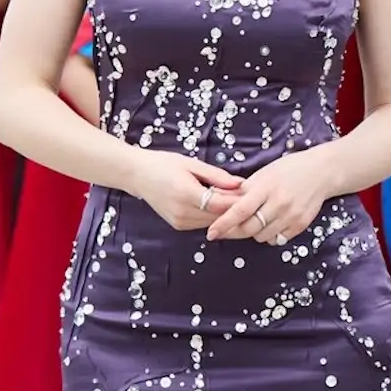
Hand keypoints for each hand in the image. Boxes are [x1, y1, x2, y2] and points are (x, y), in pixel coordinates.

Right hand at [128, 149, 245, 232]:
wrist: (137, 175)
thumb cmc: (164, 164)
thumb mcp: (192, 164)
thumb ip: (217, 176)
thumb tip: (241, 184)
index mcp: (186, 194)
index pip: (220, 204)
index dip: (238, 201)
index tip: (253, 193)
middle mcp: (182, 212)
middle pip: (218, 217)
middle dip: (235, 208)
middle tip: (251, 197)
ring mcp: (179, 222)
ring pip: (212, 223)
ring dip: (225, 214)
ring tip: (238, 200)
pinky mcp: (178, 225)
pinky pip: (202, 223)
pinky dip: (213, 216)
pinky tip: (220, 205)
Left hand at [205, 148, 335, 244]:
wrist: (323, 172)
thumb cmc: (290, 169)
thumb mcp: (264, 173)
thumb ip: (244, 190)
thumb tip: (218, 200)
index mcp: (267, 188)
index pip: (240, 210)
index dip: (224, 224)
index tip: (211, 233)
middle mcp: (279, 203)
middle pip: (249, 228)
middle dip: (233, 232)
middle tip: (224, 231)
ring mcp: (291, 215)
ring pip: (262, 236)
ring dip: (253, 233)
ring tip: (255, 220)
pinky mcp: (301, 224)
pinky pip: (278, 239)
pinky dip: (270, 236)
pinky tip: (271, 224)